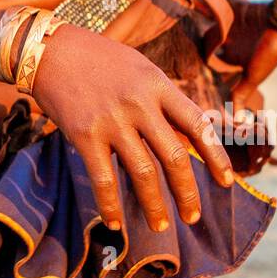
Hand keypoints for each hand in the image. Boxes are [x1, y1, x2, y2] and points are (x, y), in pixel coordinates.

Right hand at [31, 24, 233, 233]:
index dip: (216, 157)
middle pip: (174, 157)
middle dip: (187, 193)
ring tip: (161, 227)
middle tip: (193, 216)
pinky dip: (111, 206)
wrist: (50, 50)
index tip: (227, 182)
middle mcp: (139, 104)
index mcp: (158, 85)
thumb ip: (163, 100)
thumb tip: (189, 136)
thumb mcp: (141, 68)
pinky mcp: (85, 135)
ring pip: (144, 173)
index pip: (198, 125)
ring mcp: (112, 120)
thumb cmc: (99, 59)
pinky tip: (116, 224)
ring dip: (155, 206)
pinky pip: (103, 179)